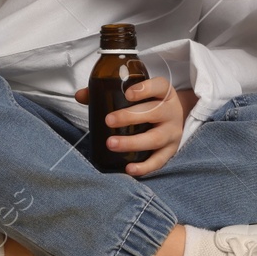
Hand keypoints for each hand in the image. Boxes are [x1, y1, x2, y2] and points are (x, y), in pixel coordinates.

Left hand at [74, 78, 198, 176]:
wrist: (176, 118)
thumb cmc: (150, 104)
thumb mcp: (139, 94)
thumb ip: (108, 92)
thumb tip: (81, 95)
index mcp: (164, 93)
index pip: (160, 87)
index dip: (145, 89)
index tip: (128, 93)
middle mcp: (171, 112)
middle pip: (155, 112)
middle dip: (130, 117)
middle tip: (108, 120)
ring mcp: (172, 133)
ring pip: (155, 138)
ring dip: (132, 142)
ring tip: (111, 144)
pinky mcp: (170, 151)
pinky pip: (159, 161)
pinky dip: (144, 166)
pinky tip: (129, 168)